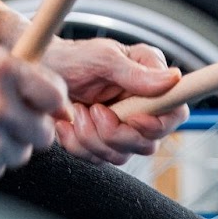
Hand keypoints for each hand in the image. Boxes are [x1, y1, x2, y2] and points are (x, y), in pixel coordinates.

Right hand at [0, 45, 67, 182]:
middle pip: (45, 133)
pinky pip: (0, 169)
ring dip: (8, 144)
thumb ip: (26, 76)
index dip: (50, 103)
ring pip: (23, 154)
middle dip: (30, 126)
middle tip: (7, 116)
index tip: (42, 105)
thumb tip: (63, 107)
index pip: (56, 97)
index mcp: (2, 70)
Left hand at [41, 38, 188, 164]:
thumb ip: (136, 73)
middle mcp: (141, 107)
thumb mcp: (103, 58)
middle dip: (115, 134)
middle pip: (148, 144)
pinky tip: (67, 123)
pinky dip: (77, 144)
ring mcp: (122, 128)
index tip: (132, 118)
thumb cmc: (73, 58)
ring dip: (92, 137)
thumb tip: (173, 79)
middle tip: (93, 109)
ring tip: (77, 110)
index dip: (157, 125)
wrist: (42, 71)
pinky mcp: (101, 142)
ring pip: (121, 156)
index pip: (175, 113)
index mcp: (151, 80)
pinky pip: (97, 160)